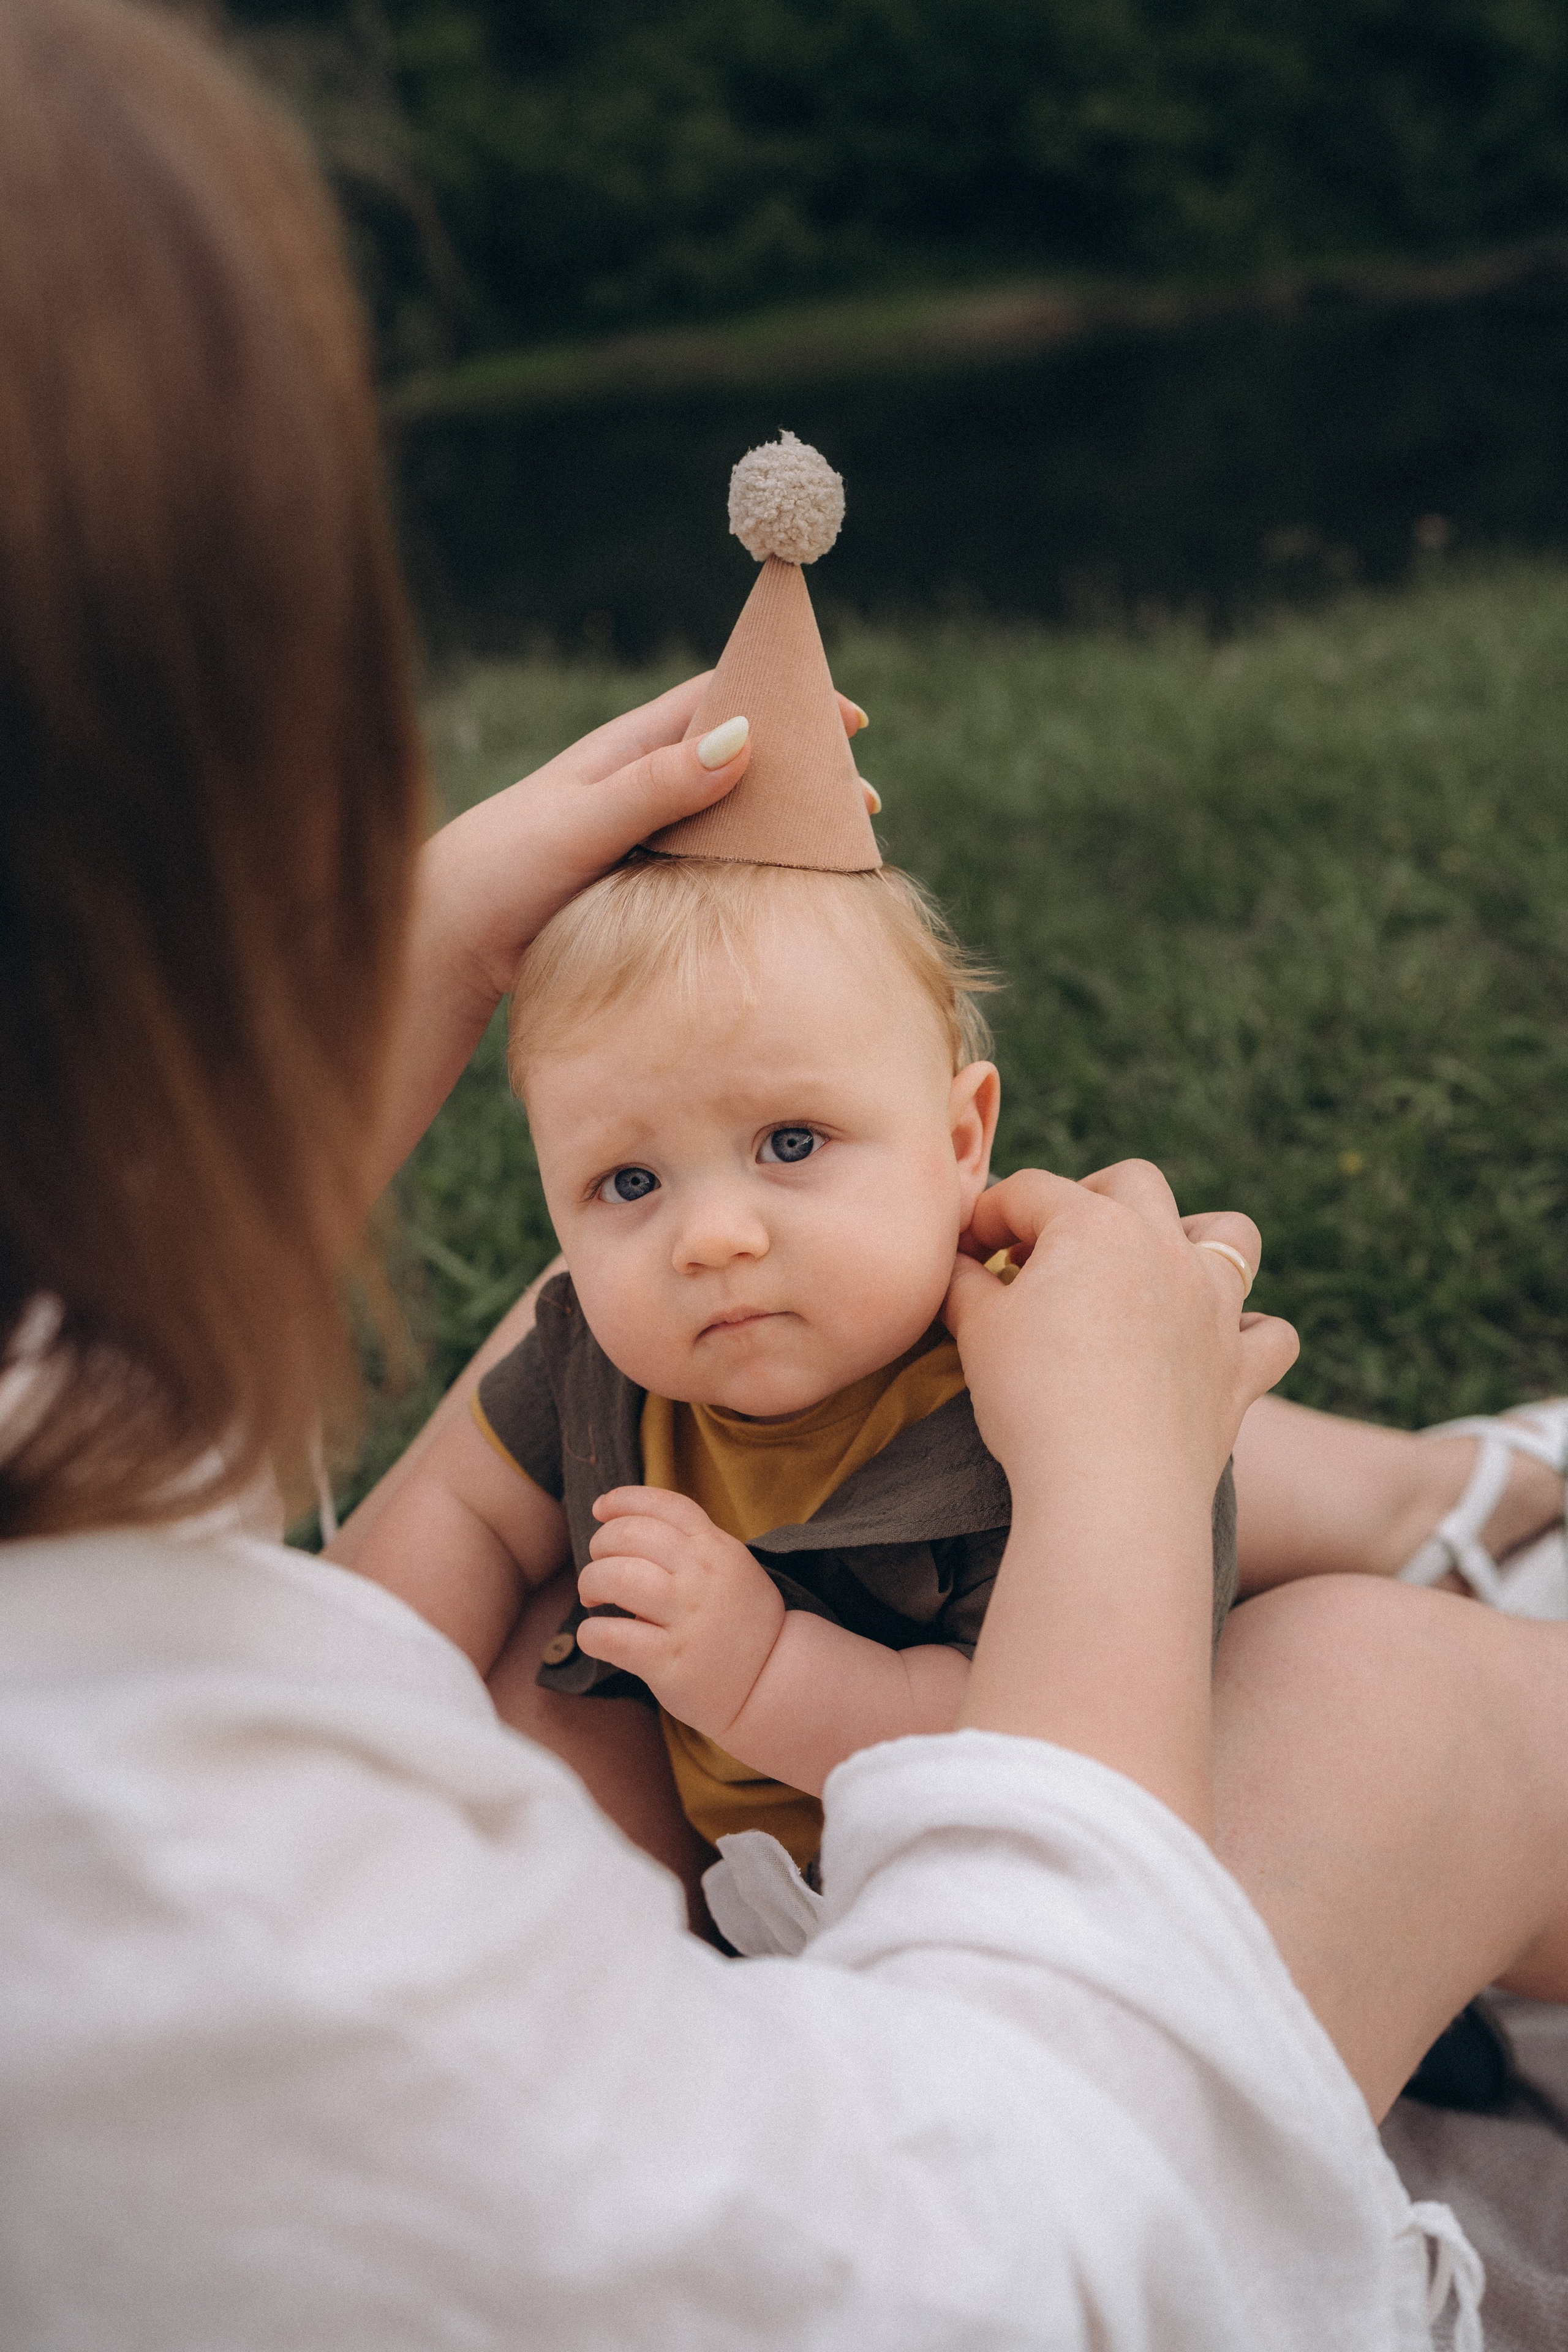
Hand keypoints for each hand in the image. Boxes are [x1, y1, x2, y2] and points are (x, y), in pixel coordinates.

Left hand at [379, 681, 867, 1181]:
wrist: (445, 947)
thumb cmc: (498, 872)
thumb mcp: (580, 823)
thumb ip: (656, 786)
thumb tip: (742, 738)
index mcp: (624, 752)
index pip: (719, 703)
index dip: (786, 699)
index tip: (848, 716)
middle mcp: (639, 790)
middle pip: (738, 764)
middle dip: (802, 773)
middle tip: (863, 802)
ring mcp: (643, 843)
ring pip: (730, 824)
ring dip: (785, 831)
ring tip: (842, 853)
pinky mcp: (641, 893)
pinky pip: (713, 875)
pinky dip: (755, 878)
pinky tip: (790, 899)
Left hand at [576, 1487, 785, 1738]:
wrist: (771, 1681)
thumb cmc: (739, 1621)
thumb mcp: (731, 1568)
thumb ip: (689, 1548)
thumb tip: (622, 1534)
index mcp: (717, 1548)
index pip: (666, 1505)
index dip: (625, 1499)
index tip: (599, 1508)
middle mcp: (703, 1577)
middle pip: (632, 1535)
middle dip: (601, 1544)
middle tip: (598, 1566)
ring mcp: (688, 1619)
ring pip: (617, 1577)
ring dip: (591, 1582)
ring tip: (593, 1597)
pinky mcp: (670, 1661)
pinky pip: (611, 1636)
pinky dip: (590, 1633)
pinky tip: (596, 1636)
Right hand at [947, 1161, 1297, 1518]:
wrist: (1110, 1488)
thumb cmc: (1034, 1400)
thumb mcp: (977, 1330)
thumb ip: (962, 1282)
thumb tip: (955, 1264)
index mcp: (1094, 1225)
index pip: (1030, 1191)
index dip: (989, 1216)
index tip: (966, 1253)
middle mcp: (1165, 1247)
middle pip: (1133, 1182)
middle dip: (1089, 1195)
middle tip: (1052, 1244)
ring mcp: (1215, 1305)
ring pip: (1229, 1234)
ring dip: (1196, 1236)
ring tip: (1157, 1264)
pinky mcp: (1241, 1367)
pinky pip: (1270, 1334)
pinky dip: (1249, 1332)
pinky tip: (1219, 1344)